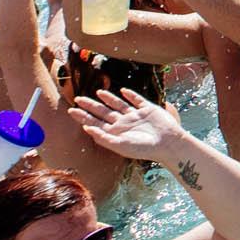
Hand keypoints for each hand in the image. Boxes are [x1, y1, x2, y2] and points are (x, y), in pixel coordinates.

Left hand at [69, 89, 196, 164]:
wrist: (168, 144)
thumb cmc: (144, 148)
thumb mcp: (120, 146)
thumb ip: (103, 138)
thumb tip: (86, 128)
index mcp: (115, 132)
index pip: (95, 122)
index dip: (82, 116)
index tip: (71, 110)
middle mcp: (123, 123)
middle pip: (103, 112)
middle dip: (90, 106)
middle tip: (78, 99)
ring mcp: (135, 116)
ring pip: (118, 105)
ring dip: (108, 98)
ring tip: (98, 92)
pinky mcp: (148, 109)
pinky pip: (137, 100)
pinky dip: (130, 95)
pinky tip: (124, 91)